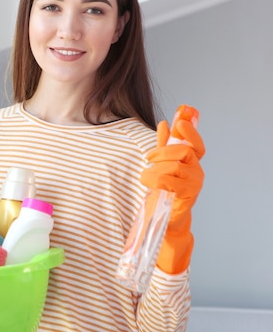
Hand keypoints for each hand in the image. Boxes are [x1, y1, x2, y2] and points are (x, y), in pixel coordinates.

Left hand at [140, 119, 204, 272]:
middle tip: (148, 157)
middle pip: (185, 152)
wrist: (164, 218)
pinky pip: (171, 181)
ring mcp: (194, 184)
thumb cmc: (164, 190)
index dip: (190, 132)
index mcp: (192, 162)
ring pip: (176, 166)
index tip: (179, 122)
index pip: (196, 144)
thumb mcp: (162, 164)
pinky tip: (148, 182)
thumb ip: (164, 145)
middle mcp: (197, 171)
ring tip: (145, 176)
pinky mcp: (187, 196)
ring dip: (156, 169)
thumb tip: (164, 123)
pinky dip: (156, 179)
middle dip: (164, 151)